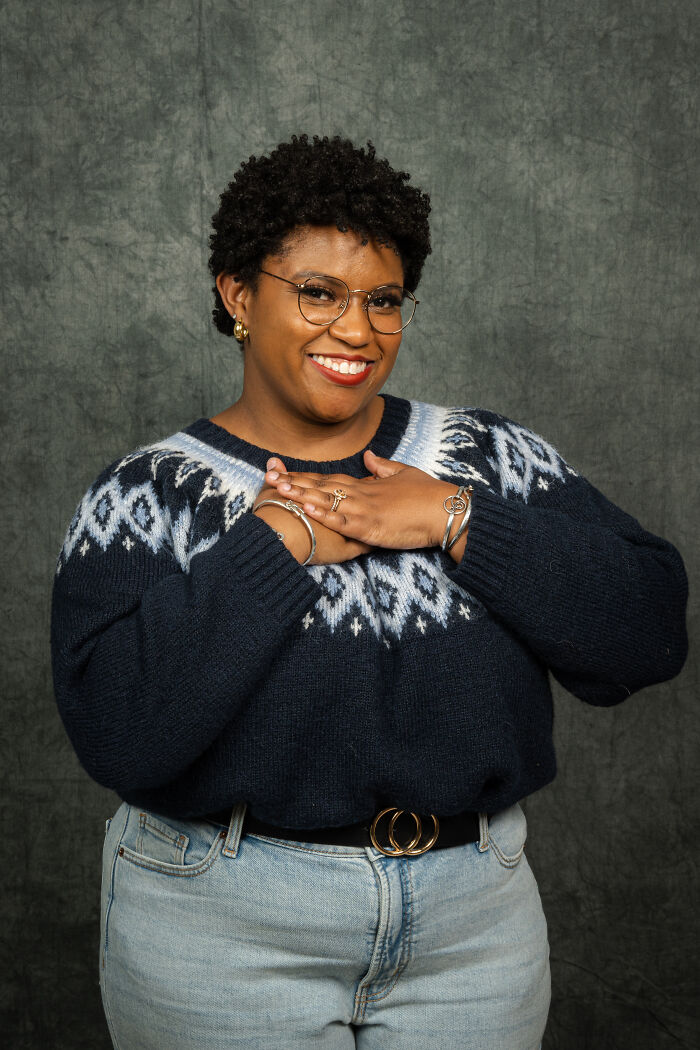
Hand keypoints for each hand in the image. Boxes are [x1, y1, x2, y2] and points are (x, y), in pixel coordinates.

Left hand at [264, 450, 462, 552]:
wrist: (446, 511)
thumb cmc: (427, 494)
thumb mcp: (403, 474)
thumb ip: (382, 466)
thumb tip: (367, 455)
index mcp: (365, 484)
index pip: (327, 478)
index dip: (303, 476)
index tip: (281, 472)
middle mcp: (360, 494)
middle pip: (320, 486)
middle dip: (293, 483)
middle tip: (267, 476)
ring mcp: (364, 510)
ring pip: (326, 501)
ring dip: (301, 496)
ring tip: (278, 490)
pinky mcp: (371, 527)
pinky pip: (342, 522)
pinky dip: (323, 515)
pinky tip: (307, 510)